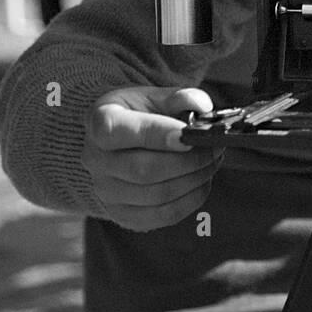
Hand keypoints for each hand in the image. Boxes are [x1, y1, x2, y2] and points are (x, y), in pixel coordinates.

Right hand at [82, 86, 223, 230]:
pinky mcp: (123, 215)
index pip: (118, 131)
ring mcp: (106, 192)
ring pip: (158, 195)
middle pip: (144, 170)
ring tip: (212, 161)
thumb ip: (178, 97)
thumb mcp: (154, 95)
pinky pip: (164, 215)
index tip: (187, 136)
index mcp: (99, 123)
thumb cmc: (140, 114)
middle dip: (189, 160)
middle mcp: (96, 160)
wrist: (122, 142)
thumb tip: (202, 105)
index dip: (155, 135)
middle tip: (215, 147)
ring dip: (195, 179)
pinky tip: (201, 182)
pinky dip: (191, 199)